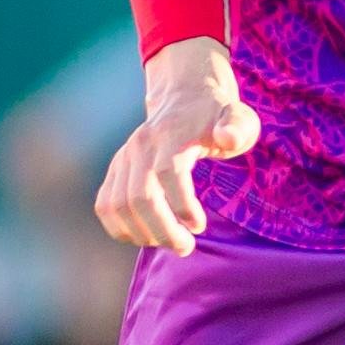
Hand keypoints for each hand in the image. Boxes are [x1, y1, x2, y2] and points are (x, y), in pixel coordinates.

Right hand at [97, 39, 258, 256]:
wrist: (185, 97)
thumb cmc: (217, 117)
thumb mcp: (239, 118)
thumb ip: (237, 127)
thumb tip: (226, 138)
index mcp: (172, 134)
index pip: (168, 174)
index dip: (182, 206)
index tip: (199, 226)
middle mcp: (141, 145)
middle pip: (139, 196)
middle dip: (162, 230)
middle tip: (186, 247)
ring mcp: (124, 157)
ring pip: (117, 206)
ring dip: (142, 234)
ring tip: (169, 242)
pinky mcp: (115, 169)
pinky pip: (104, 206)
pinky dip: (120, 228)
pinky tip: (146, 236)